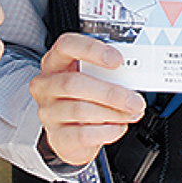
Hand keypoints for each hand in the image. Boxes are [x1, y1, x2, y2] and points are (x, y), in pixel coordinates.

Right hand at [29, 33, 144, 165]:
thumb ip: (106, 72)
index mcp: (55, 62)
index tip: (117, 60)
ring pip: (80, 110)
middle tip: (134, 100)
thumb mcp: (91, 78)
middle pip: (73, 83)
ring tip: (131, 113)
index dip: (91, 50)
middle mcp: (46, 85)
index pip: (66, 46)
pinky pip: (83, 134)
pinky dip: (106, 131)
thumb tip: (132, 74)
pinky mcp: (57, 136)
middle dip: (109, 92)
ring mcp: (48, 112)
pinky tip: (118, 127)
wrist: (71, 134)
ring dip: (112, 112)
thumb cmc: (83, 98)